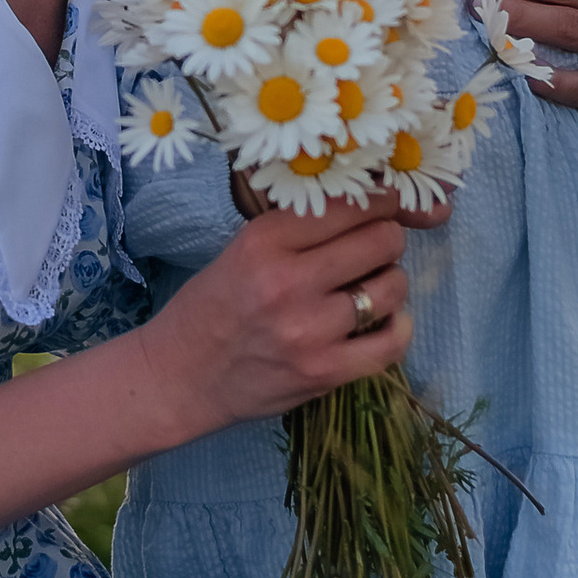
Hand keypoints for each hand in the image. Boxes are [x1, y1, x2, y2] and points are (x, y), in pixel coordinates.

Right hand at [151, 199, 410, 428]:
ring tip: (371, 286)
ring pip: (392, 287)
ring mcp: (308, 330)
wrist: (180, 377)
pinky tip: (384, 321)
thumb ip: (302, 229)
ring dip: (390, 282)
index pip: (350, 203)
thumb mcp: (243, 249)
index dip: (381, 201)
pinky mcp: (323, 372)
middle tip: (376, 248)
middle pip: (381, 240)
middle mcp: (288, 281)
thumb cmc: (213, 306)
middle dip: (388, 238)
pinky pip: (391, 343)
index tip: (386, 206)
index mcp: (265, 241)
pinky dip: (398, 328)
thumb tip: (377, 206)